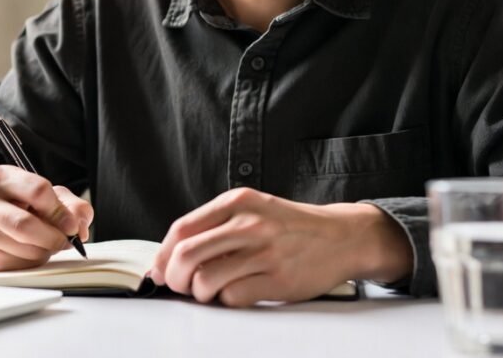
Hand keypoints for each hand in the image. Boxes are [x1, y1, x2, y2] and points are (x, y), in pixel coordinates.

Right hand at [0, 165, 92, 270]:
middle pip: (25, 224)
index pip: (38, 192)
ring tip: (44, 242)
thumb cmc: (23, 204)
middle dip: (53, 237)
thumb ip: (72, 206)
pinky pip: (18, 265)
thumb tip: (80, 229)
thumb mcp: (50, 195)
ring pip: (24, 248)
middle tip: (65, 241)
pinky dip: (33, 261)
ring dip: (44, 250)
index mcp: (1, 177)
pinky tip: (29, 250)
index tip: (71, 225)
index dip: (60, 212)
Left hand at [149, 188, 411, 306]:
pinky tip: (237, 292)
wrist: (342, 237)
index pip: (182, 229)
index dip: (164, 254)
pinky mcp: (279, 280)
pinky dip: (227, 300)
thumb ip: (216, 226)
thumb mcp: (253, 209)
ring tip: (211, 290)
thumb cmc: (291, 226)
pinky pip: (233, 297)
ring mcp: (265, 252)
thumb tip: (172, 256)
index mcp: (237, 201)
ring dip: (200, 293)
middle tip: (180, 286)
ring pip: (206, 280)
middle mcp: (249, 223)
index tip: (160, 269)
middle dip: (175, 277)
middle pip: (187, 255)